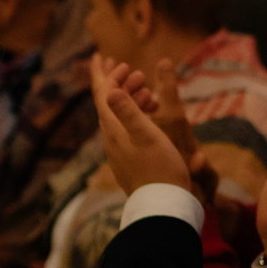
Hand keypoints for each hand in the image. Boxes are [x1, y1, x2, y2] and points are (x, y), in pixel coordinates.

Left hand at [90, 55, 196, 201]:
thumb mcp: (147, 136)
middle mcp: (112, 140)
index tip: (119, 62)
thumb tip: (107, 91)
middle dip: (119, 84)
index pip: (103, 96)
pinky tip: (152, 118)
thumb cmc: (161, 168)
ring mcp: (120, 151)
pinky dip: (137, 117)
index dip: (109, 76)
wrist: (164, 206)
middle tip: (135, 71)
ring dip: (131, 100)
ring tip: (148, 90)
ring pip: (120, 118)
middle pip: (108, 105)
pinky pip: (128, 131)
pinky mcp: (130, 161)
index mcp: (113, 130)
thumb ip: (128, 112)